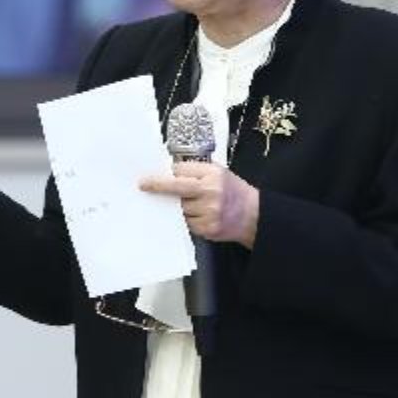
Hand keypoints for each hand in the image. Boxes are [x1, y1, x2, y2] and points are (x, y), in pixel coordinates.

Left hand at [140, 162, 259, 246]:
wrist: (254, 215)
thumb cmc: (234, 192)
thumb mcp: (220, 173)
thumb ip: (196, 172)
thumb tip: (169, 172)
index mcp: (213, 174)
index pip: (182, 170)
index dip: (168, 173)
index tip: (151, 176)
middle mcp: (211, 192)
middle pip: (177, 187)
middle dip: (158, 186)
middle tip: (143, 185)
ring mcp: (209, 212)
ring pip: (180, 208)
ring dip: (178, 207)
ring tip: (192, 204)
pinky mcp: (208, 228)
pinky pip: (187, 223)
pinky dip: (188, 219)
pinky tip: (198, 216)